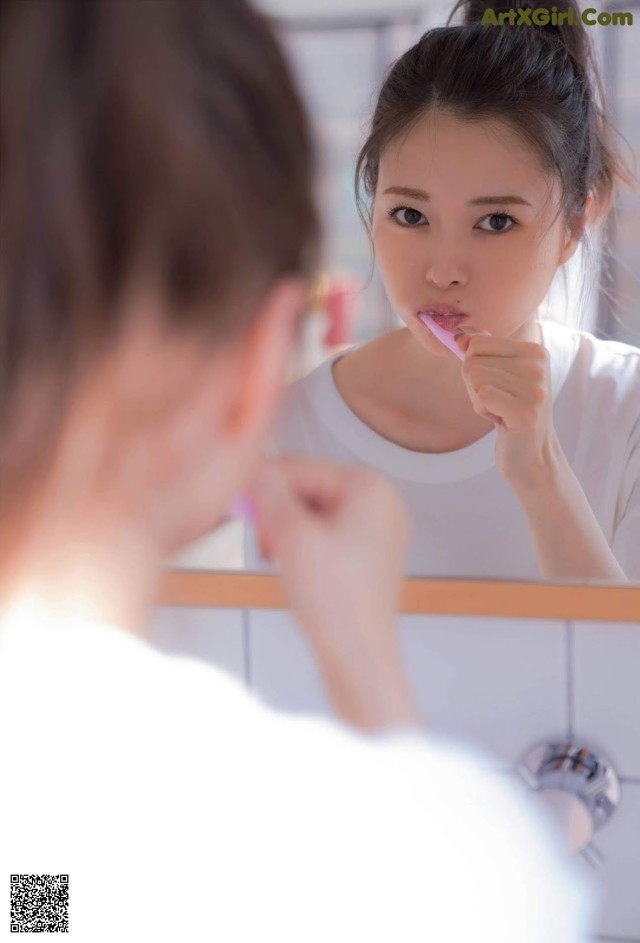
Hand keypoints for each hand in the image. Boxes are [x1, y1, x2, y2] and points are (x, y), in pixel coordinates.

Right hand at [245, 456, 419, 729]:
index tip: (228, 496)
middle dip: (276, 513)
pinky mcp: (370, 557)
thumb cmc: (333, 600)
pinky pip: (326, 536)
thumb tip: (255, 468)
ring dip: (285, 531)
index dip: (260, 484)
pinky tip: (292, 569)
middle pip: (308, 489)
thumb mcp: (291, 536)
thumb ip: (269, 494)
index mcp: (370, 486)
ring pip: (313, 514)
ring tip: (276, 559)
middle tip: (260, 541)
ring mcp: (379, 531)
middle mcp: (382, 501)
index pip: (300, 468)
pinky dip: (302, 547)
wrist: (358, 660)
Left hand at [455, 330, 560, 485]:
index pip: (478, 342)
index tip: (495, 385)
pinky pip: (482, 396)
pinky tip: (500, 420)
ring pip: (474, 378)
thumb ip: (481, 351)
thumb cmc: (509, 412)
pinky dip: (482, 410)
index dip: (473, 366)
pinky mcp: (526, 410)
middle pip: (472, 361)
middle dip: (474, 386)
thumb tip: (459, 335)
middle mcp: (538, 365)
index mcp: (534, 351)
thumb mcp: (497, 375)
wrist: (531, 454)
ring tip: (500, 411)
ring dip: (478, 400)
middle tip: (497, 402)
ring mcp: (535, 388)